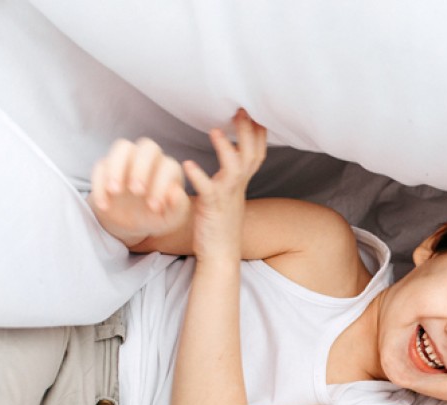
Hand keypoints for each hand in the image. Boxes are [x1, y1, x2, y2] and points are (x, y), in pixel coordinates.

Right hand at [88, 137, 190, 248]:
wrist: (132, 223)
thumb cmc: (156, 217)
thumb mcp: (170, 219)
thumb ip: (178, 207)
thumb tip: (176, 192)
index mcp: (169, 169)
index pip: (168, 166)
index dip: (162, 185)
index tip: (153, 208)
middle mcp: (150, 158)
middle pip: (148, 147)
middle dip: (141, 168)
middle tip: (136, 191)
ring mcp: (127, 159)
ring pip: (123, 147)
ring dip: (118, 167)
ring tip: (115, 191)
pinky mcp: (107, 166)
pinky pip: (101, 165)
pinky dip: (100, 184)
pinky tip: (104, 206)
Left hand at [182, 109, 266, 263]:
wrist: (220, 254)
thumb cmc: (220, 223)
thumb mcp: (230, 193)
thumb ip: (232, 172)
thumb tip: (232, 152)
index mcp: (241, 181)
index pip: (257, 151)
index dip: (258, 131)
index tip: (253, 109)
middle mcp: (238, 186)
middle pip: (250, 153)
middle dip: (247, 131)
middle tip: (240, 109)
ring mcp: (226, 196)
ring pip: (234, 168)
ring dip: (226, 149)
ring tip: (214, 131)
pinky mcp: (212, 207)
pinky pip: (207, 189)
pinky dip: (198, 176)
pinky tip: (188, 164)